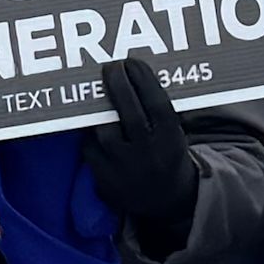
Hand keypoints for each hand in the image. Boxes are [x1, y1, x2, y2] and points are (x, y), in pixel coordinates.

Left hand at [86, 54, 201, 246]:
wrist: (166, 201)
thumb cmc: (167, 154)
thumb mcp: (175, 133)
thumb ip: (159, 109)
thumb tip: (137, 71)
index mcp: (171, 140)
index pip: (156, 103)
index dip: (142, 79)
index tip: (132, 62)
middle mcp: (149, 154)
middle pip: (129, 112)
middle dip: (117, 85)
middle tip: (110, 67)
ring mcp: (126, 170)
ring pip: (105, 131)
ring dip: (99, 109)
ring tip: (98, 92)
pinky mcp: (105, 181)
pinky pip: (89, 149)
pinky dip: (88, 133)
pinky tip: (90, 121)